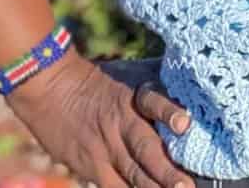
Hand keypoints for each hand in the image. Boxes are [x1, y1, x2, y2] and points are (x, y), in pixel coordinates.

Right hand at [4, 47, 196, 187]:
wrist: (52, 89)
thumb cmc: (102, 79)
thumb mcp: (132, 72)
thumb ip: (161, 80)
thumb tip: (195, 75)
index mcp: (133, 96)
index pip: (153, 102)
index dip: (169, 111)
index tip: (185, 123)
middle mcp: (120, 123)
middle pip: (145, 149)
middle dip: (167, 171)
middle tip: (187, 186)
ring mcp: (104, 149)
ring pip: (132, 175)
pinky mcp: (90, 167)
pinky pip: (113, 187)